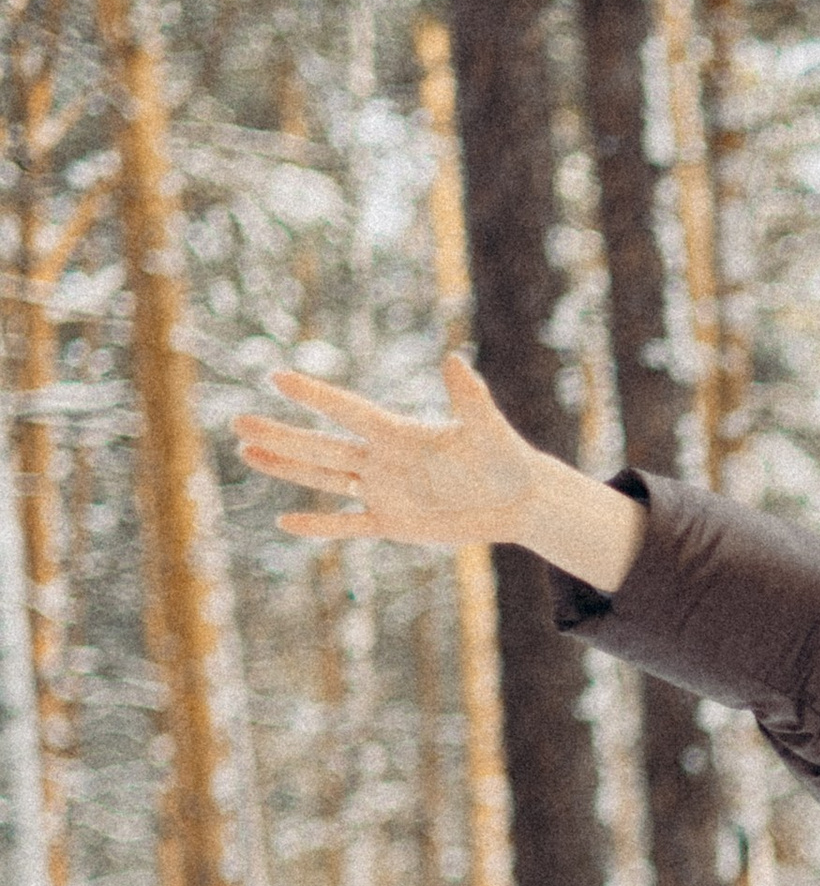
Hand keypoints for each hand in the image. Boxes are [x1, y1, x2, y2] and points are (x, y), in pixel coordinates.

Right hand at [236, 354, 642, 592]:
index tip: (277, 377)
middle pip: (322, 446)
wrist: (517, 499)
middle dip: (281, 435)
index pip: (348, 412)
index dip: (316, 397)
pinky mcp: (392, 522)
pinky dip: (319, 525)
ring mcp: (383, 490)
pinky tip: (284, 520)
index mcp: (399, 434)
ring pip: (324, 480)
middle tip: (237, 422)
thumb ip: (469, 399)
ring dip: (287, 468)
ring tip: (247, 452)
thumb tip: (455, 360)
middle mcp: (383, 459)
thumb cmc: (506, 459)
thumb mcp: (488, 431)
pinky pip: (348, 524)